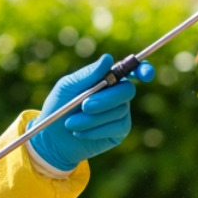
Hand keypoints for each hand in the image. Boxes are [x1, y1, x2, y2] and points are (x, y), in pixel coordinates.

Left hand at [30, 54, 155, 171]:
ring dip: (92, 118)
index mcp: (107, 77)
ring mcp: (121, 112)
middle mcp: (118, 93)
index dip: (143, 69)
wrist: (53, 138)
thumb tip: (108, 58)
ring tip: (70, 123)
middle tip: (84, 106)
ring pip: (118, 111)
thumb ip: (87, 74)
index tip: (145, 74)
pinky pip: (116, 127)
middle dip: (106, 99)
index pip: (132, 70)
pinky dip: (95, 130)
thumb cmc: (59, 106)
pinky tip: (79, 132)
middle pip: (127, 90)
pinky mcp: (119, 131)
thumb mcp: (67, 87)